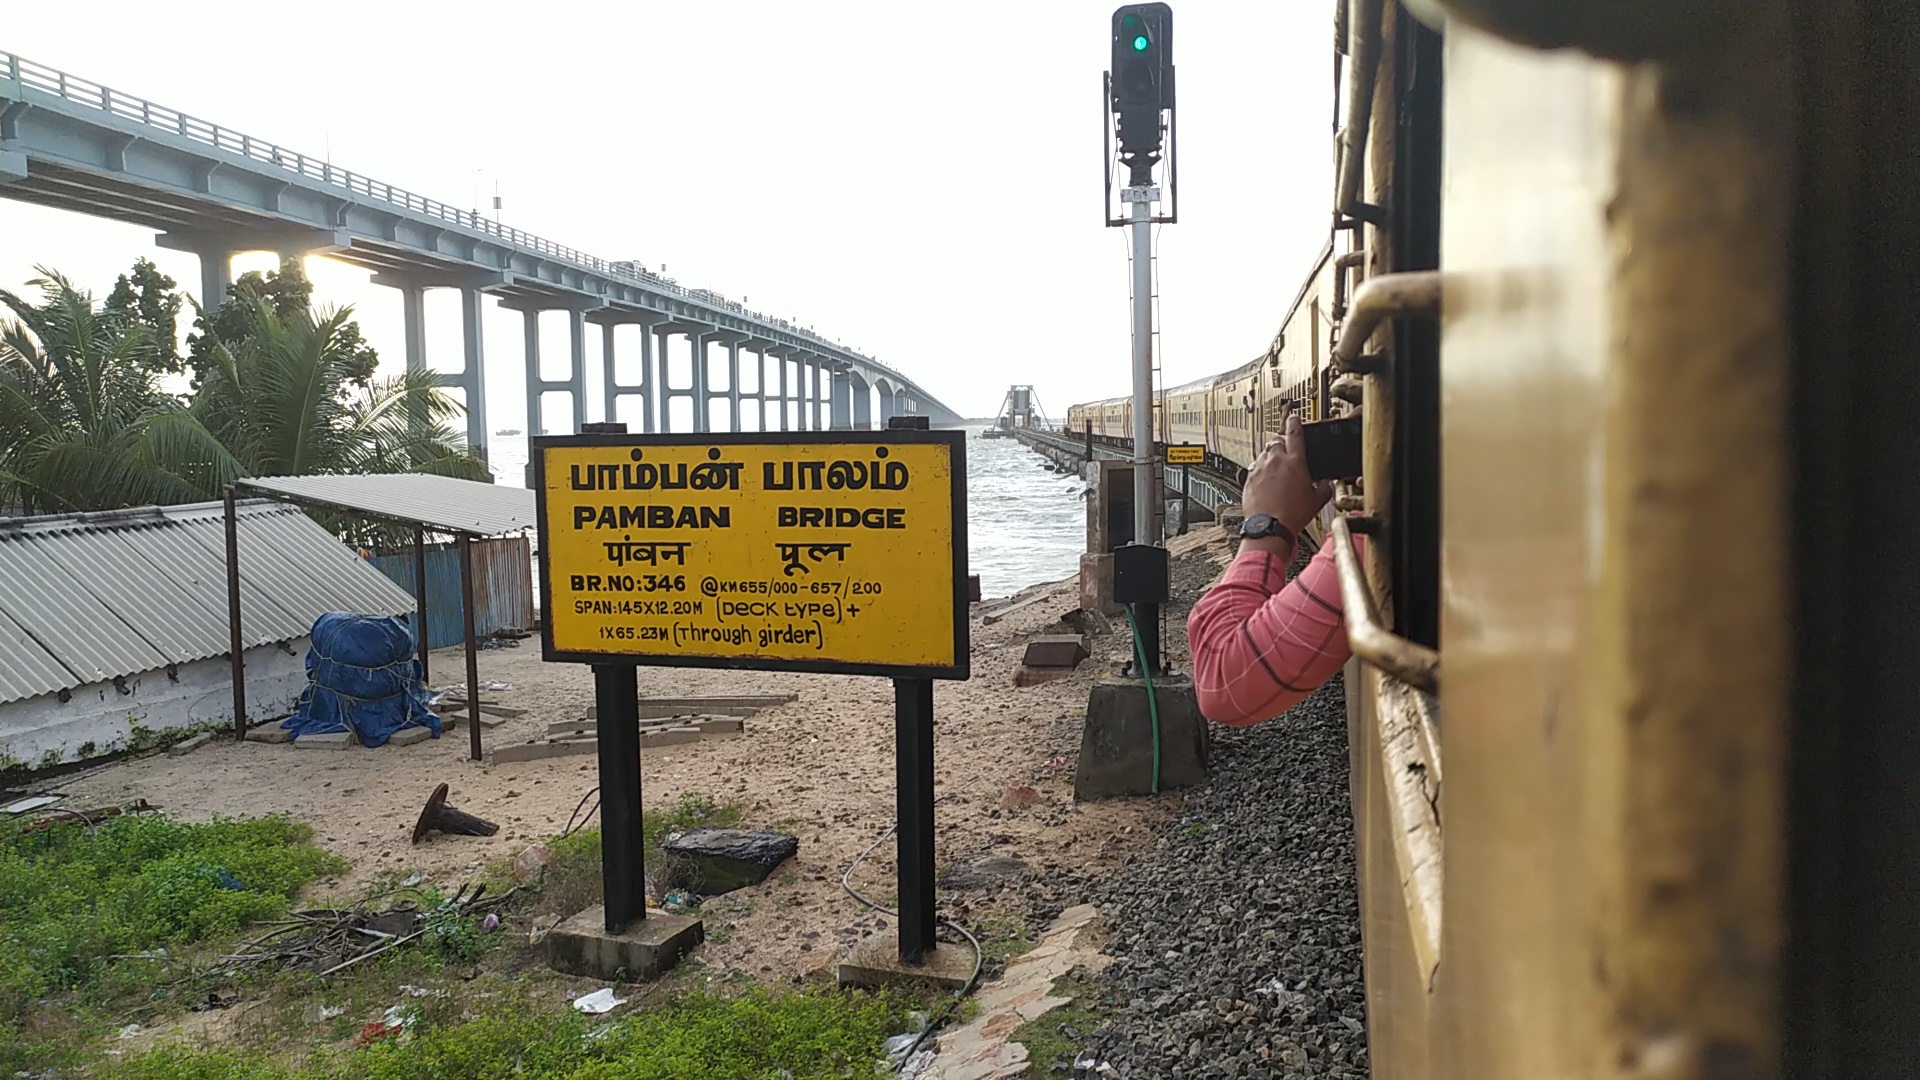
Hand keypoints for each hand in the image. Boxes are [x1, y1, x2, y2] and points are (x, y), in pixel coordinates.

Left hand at [1241, 408, 1331, 537]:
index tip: (1294, 418)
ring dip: (1270, 456)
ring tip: (1276, 469)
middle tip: (1287, 451)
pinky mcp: (1249, 479)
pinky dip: (1261, 471)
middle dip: (1281, 442)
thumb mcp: (1317, 501)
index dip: (1295, 423)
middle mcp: (1275, 461)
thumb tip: (1327, 484)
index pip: (1295, 433)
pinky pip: (1254, 468)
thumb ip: (1325, 488)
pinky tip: (1266, 482)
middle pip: (1276, 440)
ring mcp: (1260, 469)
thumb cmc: (1292, 515)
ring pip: (1264, 453)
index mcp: (1295, 462)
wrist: (1269, 527)